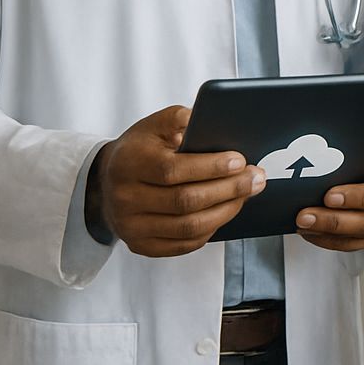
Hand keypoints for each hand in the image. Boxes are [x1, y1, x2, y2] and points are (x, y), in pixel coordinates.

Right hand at [86, 105, 264, 256]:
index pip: (172, 170)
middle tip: (256, 178)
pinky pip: (183, 244)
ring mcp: (130, 226)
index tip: (240, 160)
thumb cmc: (142, 149)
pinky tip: (226, 212)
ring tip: (247, 194)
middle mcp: (124, 198)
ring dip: (226, 211)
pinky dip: (211, 229)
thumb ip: (179, 118)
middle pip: (185, 201)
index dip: (210, 167)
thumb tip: (211, 120)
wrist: (106, 182)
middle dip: (229, 189)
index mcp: (129, 163)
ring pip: (188, 227)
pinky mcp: (140, 245)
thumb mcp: (154, 125)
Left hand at [296, 156, 363, 251]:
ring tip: (302, 224)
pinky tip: (308, 231)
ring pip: (354, 238)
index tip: (329, 196)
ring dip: (324, 233)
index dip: (357, 197)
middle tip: (305, 215)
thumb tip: (333, 143)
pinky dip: (324, 240)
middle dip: (332, 220)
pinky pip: (347, 246)